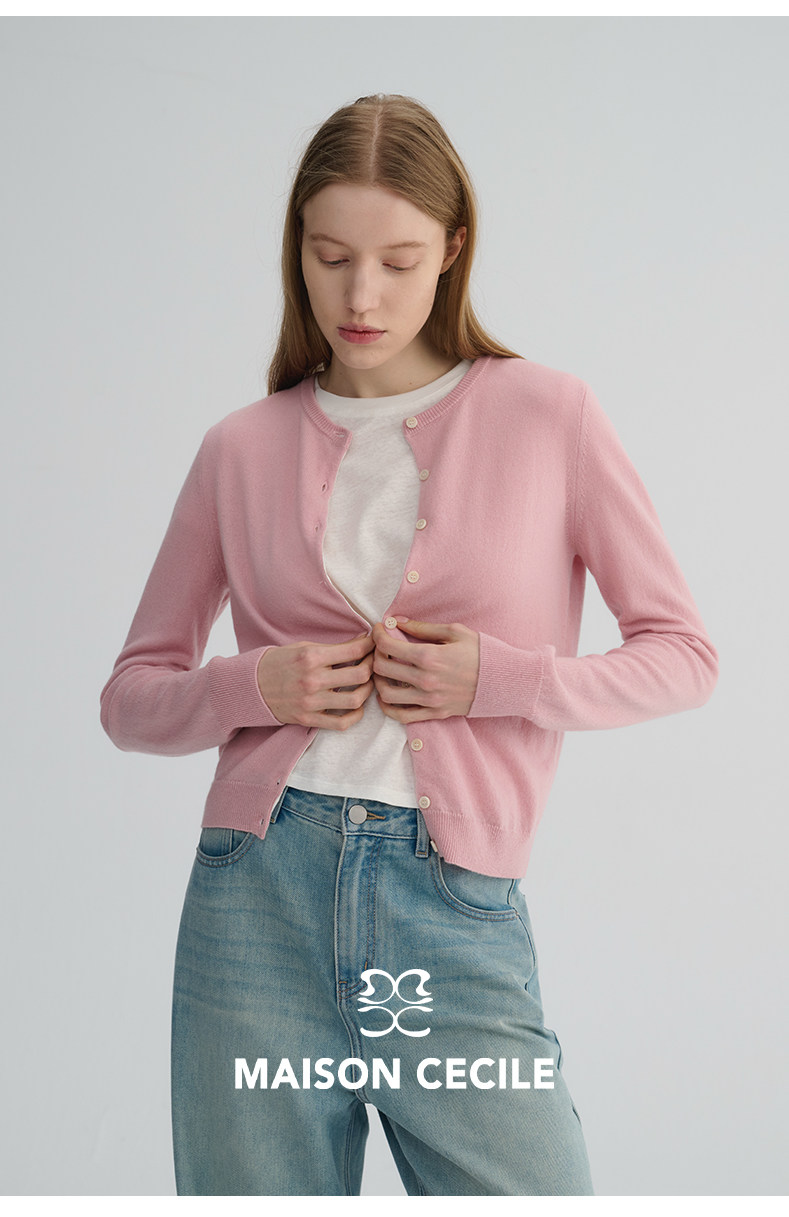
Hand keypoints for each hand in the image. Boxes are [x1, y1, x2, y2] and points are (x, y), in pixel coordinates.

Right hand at [256, 632, 374, 729]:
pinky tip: (357, 706)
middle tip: (373, 663)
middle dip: (372, 667)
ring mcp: (311, 702)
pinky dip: (355, 716)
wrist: (251, 686)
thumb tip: (360, 642)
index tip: (373, 645)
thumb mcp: (303, 647)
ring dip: (367, 691)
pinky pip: (341, 723)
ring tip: (366, 684)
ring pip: (355, 700)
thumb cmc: (278, 663)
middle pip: (360, 675)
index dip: (369, 646)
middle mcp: (312, 680)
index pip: (353, 651)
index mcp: (311, 657)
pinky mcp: (308, 719)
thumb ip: (331, 648)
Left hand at [371, 617, 479, 722]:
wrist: (505, 680)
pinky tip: (387, 696)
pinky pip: (402, 716)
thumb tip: (398, 622)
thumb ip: (423, 628)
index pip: (387, 646)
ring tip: (383, 672)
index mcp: (429, 656)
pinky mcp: (435, 713)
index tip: (378, 630)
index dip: (377, 635)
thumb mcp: (455, 632)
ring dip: (378, 682)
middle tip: (380, 649)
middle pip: (382, 669)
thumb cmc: (482, 652)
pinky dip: (389, 708)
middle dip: (375, 655)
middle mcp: (426, 680)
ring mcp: (430, 700)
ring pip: (387, 695)